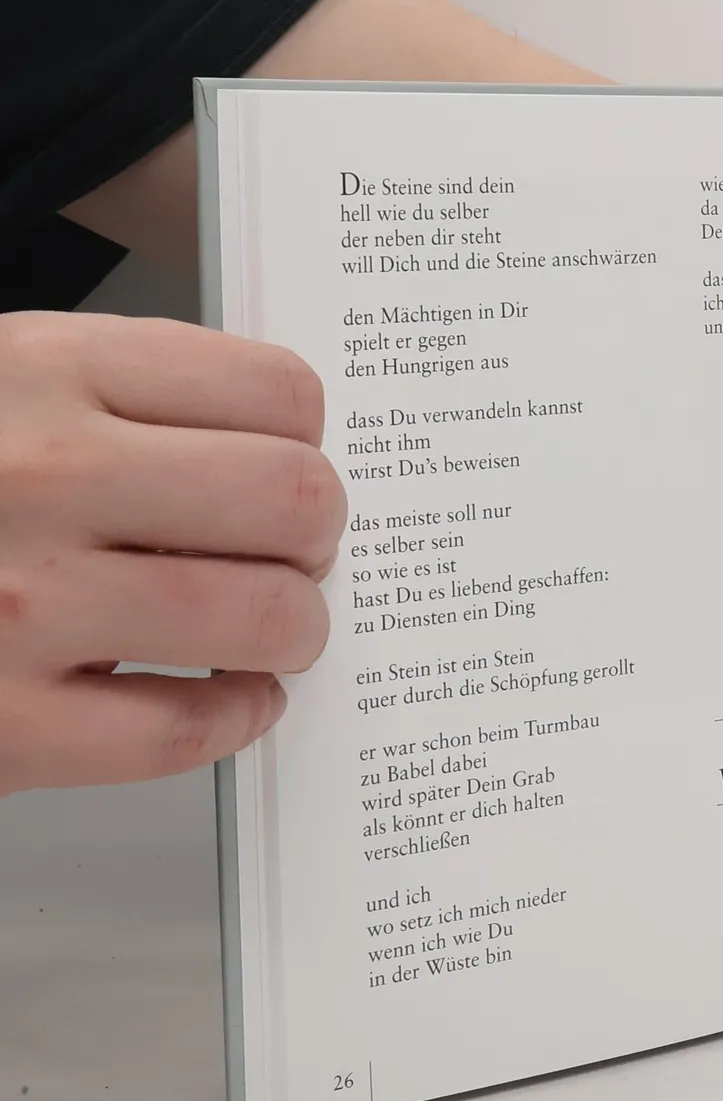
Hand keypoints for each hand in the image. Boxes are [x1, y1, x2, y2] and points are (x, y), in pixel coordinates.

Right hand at [0, 312, 345, 793]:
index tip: (287, 467)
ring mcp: (17, 607)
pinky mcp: (3, 728)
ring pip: (269, 616)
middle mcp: (36, 477)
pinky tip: (228, 697)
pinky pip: (190, 727)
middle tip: (289, 555)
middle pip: (296, 501)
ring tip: (264, 630)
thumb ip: (114, 399)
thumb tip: (277, 447)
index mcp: (36, 372)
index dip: (306, 440)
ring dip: (293, 630)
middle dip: (314, 538)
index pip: (275, 392)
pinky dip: (238, 716)